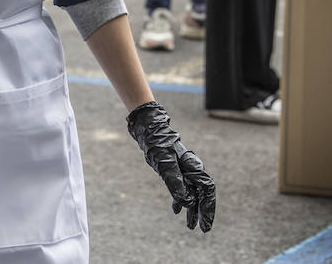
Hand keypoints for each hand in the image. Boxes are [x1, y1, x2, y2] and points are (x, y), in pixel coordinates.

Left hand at [126, 101, 215, 231]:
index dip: (208, 208)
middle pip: (201, 194)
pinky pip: (181, 188)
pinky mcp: (174, 169)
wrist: (148, 126)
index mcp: (193, 167)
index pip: (207, 191)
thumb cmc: (157, 142)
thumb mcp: (164, 162)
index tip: (205, 224)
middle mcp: (191, 169)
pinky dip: (179, 200)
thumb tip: (186, 203)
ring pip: (191, 192)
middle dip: (202, 212)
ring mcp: (184, 169)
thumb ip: (175, 182)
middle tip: (201, 229)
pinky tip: (176, 210)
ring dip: (191, 209)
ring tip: (190, 226)